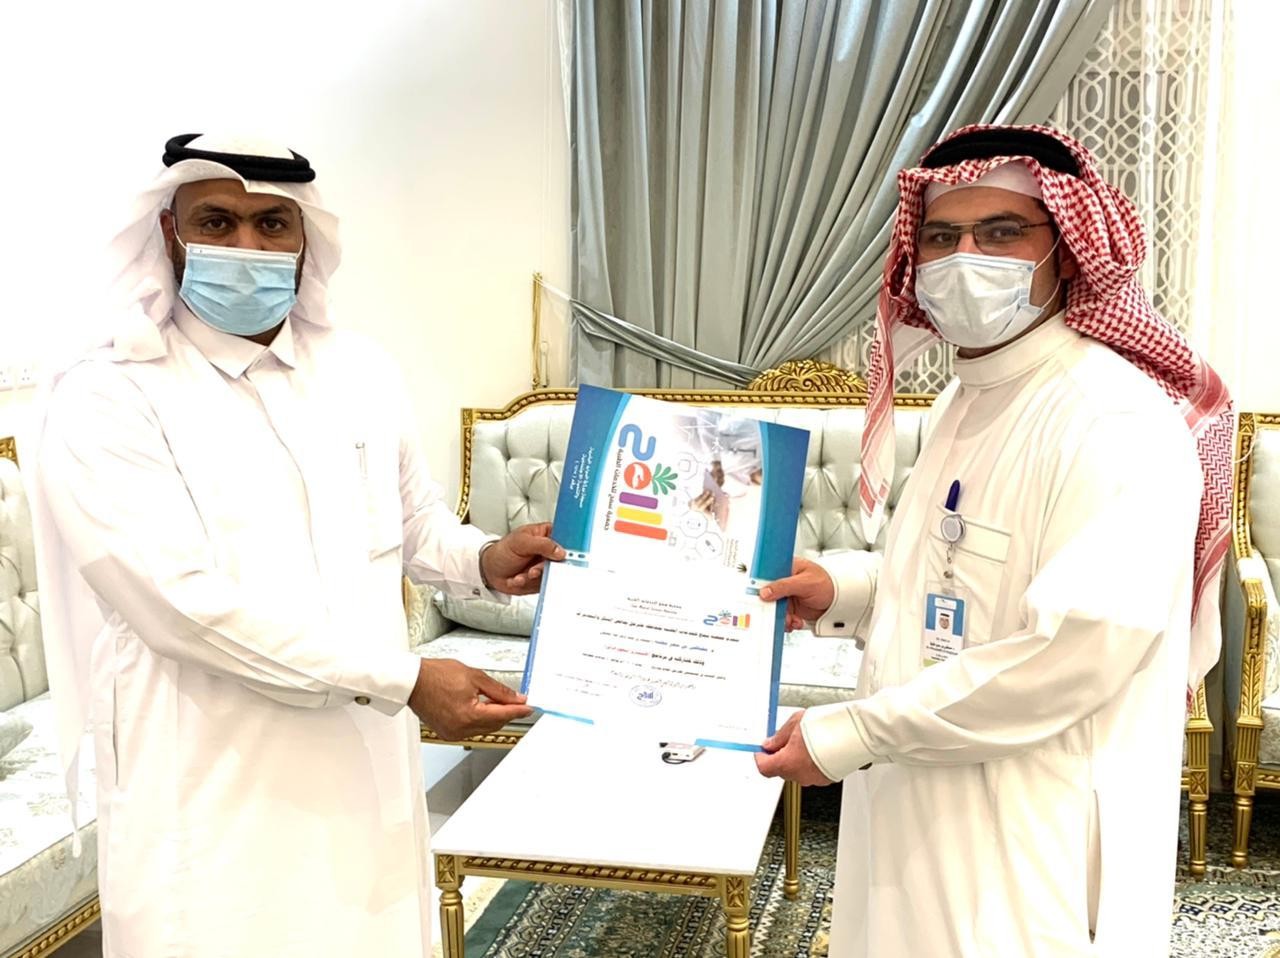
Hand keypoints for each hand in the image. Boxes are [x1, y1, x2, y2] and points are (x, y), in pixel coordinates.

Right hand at [408, 658, 532, 739]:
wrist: (412, 680)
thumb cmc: (436, 675)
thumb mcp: (474, 676)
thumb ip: (499, 690)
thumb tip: (516, 698)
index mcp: (468, 716)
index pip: (502, 715)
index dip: (519, 710)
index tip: (529, 707)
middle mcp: (460, 729)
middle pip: (494, 724)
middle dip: (507, 713)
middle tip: (517, 701)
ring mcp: (453, 733)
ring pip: (484, 728)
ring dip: (494, 716)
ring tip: (499, 701)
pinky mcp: (447, 732)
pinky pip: (471, 729)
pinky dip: (480, 720)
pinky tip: (482, 708)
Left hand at [480, 522, 564, 594]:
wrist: (490, 571)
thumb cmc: (502, 551)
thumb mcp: (520, 542)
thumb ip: (542, 544)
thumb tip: (560, 551)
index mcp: (546, 534)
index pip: (566, 537)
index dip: (569, 546)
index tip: (566, 554)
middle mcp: (549, 551)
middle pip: (563, 559)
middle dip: (549, 566)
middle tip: (536, 569)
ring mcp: (546, 566)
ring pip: (554, 573)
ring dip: (537, 576)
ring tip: (525, 574)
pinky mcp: (542, 580)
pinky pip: (545, 584)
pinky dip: (531, 584)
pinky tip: (519, 579)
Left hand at [754, 711, 833, 785]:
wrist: (855, 733)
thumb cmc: (828, 726)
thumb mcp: (795, 723)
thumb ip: (779, 737)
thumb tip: (770, 744)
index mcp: (787, 763)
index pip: (764, 768)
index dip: (761, 758)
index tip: (761, 750)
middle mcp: (800, 775)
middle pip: (781, 770)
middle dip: (779, 756)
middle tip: (783, 741)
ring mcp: (814, 779)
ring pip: (797, 771)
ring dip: (795, 760)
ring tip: (805, 741)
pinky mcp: (827, 779)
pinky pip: (812, 772)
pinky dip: (810, 763)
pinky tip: (817, 748)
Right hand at [759, 558, 833, 630]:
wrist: (842, 600)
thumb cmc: (828, 583)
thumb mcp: (805, 583)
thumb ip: (784, 586)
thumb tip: (765, 591)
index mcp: (786, 568)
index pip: (767, 575)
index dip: (759, 586)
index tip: (757, 596)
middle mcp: (784, 582)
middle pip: (768, 594)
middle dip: (771, 606)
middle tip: (775, 613)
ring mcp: (788, 596)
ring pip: (775, 608)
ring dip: (781, 617)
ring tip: (791, 620)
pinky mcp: (792, 608)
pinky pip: (783, 616)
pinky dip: (787, 622)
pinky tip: (795, 622)